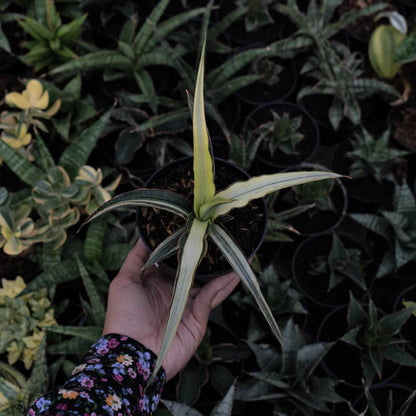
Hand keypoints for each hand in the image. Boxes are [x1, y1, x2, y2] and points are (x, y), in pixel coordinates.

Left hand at [102, 239, 240, 379]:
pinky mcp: (199, 316)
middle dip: (209, 257)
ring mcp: (188, 304)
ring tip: (239, 252)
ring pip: (209, 282)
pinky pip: (213, 295)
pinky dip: (225, 284)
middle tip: (222, 237)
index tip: (195, 229)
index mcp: (157, 282)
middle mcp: (175, 291)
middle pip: (196, 270)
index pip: (175, 261)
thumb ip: (136, 258)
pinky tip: (236, 271)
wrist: (133, 354)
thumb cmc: (124, 316)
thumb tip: (144, 235)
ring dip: (224, 269)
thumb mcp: (124, 281)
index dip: (185, 247)